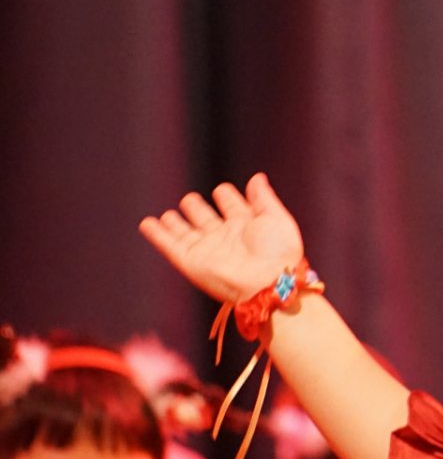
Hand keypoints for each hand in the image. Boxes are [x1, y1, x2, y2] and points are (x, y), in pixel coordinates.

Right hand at [139, 174, 305, 303]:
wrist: (267, 281)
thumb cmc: (278, 251)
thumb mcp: (276, 218)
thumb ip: (263, 197)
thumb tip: (257, 176)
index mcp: (248, 225)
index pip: (232, 205)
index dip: (227, 197)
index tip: (223, 191)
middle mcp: (226, 237)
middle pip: (206, 218)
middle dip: (197, 209)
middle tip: (190, 200)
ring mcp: (207, 249)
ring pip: (186, 232)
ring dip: (175, 223)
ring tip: (168, 214)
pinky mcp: (192, 262)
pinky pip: (170, 246)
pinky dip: (157, 235)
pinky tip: (147, 224)